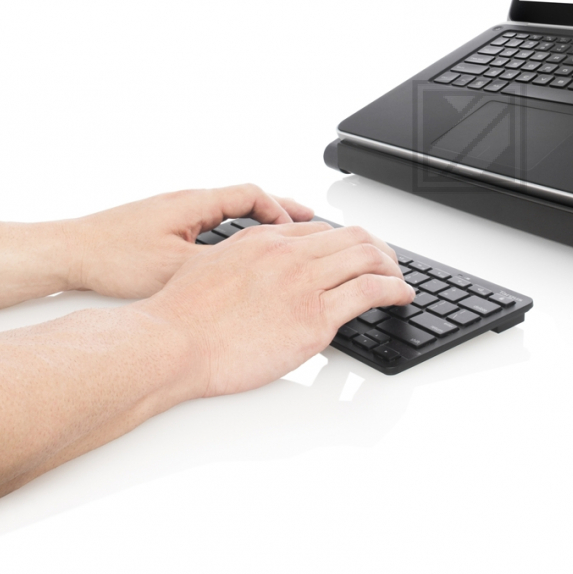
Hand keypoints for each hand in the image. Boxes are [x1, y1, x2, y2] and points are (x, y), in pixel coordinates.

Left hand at [64, 184, 312, 299]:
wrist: (67, 253)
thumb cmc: (111, 256)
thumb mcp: (174, 266)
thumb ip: (218, 266)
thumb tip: (253, 273)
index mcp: (195, 204)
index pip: (252, 194)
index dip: (281, 211)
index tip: (298, 231)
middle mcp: (187, 203)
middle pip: (245, 199)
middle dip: (278, 213)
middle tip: (307, 224)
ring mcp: (174, 214)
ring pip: (228, 213)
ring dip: (256, 224)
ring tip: (279, 240)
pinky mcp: (162, 228)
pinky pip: (210, 225)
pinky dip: (232, 235)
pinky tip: (233, 255)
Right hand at [135, 222, 415, 396]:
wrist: (170, 343)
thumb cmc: (181, 317)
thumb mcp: (212, 266)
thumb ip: (245, 260)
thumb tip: (263, 271)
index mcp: (264, 239)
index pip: (321, 230)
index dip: (347, 241)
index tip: (357, 253)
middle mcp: (289, 254)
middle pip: (352, 238)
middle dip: (379, 249)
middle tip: (389, 264)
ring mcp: (304, 283)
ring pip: (368, 258)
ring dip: (393, 267)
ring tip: (402, 280)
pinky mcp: (314, 318)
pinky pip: (369, 292)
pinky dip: (395, 290)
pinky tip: (402, 296)